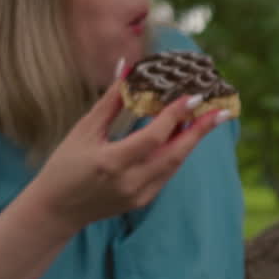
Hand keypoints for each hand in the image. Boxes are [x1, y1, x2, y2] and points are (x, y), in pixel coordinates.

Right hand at [25, 72, 230, 234]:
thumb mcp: (84, 130)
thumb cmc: (64, 165)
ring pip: (175, 164)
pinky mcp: (143, 201)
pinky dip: (176, 152)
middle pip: (175, 154)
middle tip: (222, 110)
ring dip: (191, 140)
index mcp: (111, 162)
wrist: (55, 211)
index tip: (193, 96)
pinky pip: (167, 173)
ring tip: (206, 116)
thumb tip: (128, 67)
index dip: (174, 116)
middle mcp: (130, 182)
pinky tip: (182, 135)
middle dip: (201, 131)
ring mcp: (139, 195)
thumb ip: (111, 101)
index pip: (153, 137)